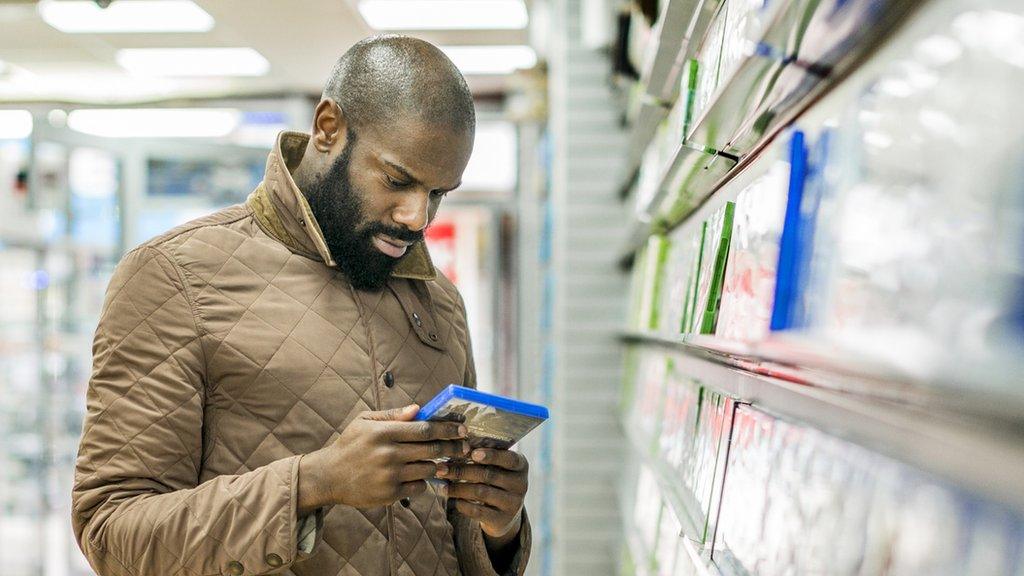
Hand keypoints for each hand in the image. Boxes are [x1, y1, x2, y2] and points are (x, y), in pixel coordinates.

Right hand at [298, 405, 469, 510]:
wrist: (328, 477)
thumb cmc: (349, 445)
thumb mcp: (364, 422)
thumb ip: (392, 415)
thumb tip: (418, 409)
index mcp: (384, 432)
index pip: (426, 429)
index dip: (448, 429)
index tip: (462, 429)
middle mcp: (389, 454)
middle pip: (432, 449)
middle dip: (453, 448)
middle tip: (465, 447)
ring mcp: (390, 476)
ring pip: (429, 469)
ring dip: (438, 465)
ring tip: (443, 462)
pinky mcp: (389, 494)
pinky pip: (418, 487)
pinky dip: (423, 481)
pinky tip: (419, 476)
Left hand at [436, 448, 528, 540]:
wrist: (505, 512)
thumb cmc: (495, 479)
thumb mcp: (497, 466)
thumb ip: (483, 454)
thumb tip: (458, 443)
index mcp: (521, 465)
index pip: (509, 458)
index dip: (491, 455)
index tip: (472, 453)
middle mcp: (520, 484)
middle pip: (489, 475)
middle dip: (462, 470)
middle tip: (441, 468)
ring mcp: (513, 503)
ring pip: (481, 492)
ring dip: (458, 488)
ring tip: (443, 486)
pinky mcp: (502, 520)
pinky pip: (479, 512)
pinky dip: (463, 505)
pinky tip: (453, 500)